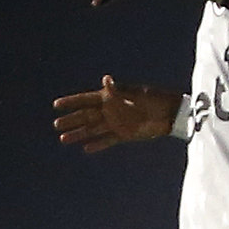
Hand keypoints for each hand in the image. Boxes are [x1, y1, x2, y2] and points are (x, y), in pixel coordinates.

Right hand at [53, 76, 182, 151]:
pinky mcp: (125, 134)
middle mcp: (112, 110)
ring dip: (79, 134)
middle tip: (56, 125)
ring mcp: (117, 123)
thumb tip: (105, 79)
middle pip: (87, 116)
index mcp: (112, 97)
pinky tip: (85, 149)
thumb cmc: (155, 99)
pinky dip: (97, 145)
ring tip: (63, 139)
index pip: (87, 99)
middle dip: (71, 120)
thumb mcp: (136, 94)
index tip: (56, 105)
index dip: (71, 102)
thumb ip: (118, 90)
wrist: (172, 114)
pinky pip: (107, 140)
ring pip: (93, 129)